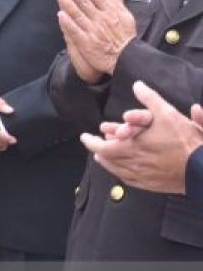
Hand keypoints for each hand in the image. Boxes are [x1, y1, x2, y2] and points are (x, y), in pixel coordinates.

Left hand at [56, 0, 135, 77]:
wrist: (126, 59)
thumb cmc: (126, 37)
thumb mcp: (126, 18)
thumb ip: (117, 4)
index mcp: (111, 12)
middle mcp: (101, 19)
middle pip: (85, 2)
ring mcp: (93, 31)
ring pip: (78, 14)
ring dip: (68, 3)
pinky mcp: (86, 43)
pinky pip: (75, 31)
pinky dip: (68, 23)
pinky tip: (60, 14)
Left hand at [80, 81, 202, 193]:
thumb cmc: (186, 141)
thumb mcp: (168, 114)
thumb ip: (150, 98)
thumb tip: (137, 85)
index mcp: (132, 148)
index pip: (101, 148)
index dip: (90, 142)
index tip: (84, 136)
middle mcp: (133, 164)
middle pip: (106, 159)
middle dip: (98, 150)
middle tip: (94, 143)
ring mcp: (142, 176)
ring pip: (116, 170)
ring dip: (107, 161)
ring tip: (103, 155)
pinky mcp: (152, 185)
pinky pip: (129, 180)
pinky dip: (121, 172)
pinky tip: (121, 169)